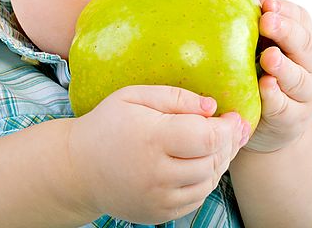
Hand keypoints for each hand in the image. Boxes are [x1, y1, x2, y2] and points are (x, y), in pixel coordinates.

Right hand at [67, 85, 248, 223]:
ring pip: (208, 182)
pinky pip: (196, 198)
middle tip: (232, 127)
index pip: (208, 137)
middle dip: (228, 143)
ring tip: (216, 143)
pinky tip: (200, 162)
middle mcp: (157, 174)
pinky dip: (204, 180)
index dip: (228, 127)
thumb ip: (175, 97)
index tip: (233, 115)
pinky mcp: (159, 214)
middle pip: (212, 161)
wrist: (78, 168)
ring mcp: (159, 198)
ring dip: (219, 162)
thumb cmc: (108, 124)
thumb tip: (211, 106)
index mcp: (152, 139)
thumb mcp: (135, 96)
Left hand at [244, 0, 311, 152]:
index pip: (301, 19)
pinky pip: (285, 108)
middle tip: (266, 21)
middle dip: (286, 32)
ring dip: (284, 67)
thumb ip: (261, 18)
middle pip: (305, 45)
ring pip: (299, 79)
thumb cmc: (262, 71)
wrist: (271, 123)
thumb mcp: (262, 43)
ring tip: (269, 57)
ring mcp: (306, 94)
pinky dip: (276, 98)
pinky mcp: (293, 120)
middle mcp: (310, 65)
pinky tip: (265, 87)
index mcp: (303, 40)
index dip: (285, 10)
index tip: (267, 2)